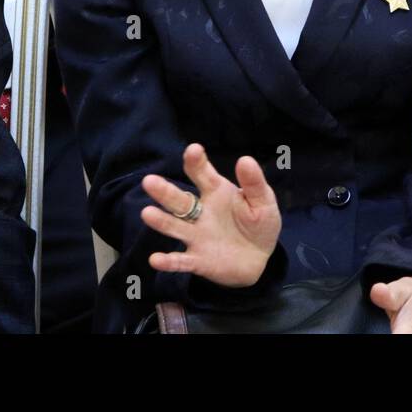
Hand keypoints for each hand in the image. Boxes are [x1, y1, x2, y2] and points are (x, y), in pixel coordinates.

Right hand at [140, 143, 281, 287]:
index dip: (197, 162)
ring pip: (175, 227)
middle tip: (149, 181)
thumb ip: (254, 184)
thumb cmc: (258, 223)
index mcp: (216, 192)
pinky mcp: (198, 260)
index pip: (203, 175)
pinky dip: (169, 262)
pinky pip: (181, 261)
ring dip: (161, 221)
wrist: (260, 258)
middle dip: (164, 191)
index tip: (193, 150)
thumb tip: (245, 159)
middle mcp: (200, 212)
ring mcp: (196, 236)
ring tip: (147, 213)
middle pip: (180, 200)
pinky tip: (155, 260)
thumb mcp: (263, 202)